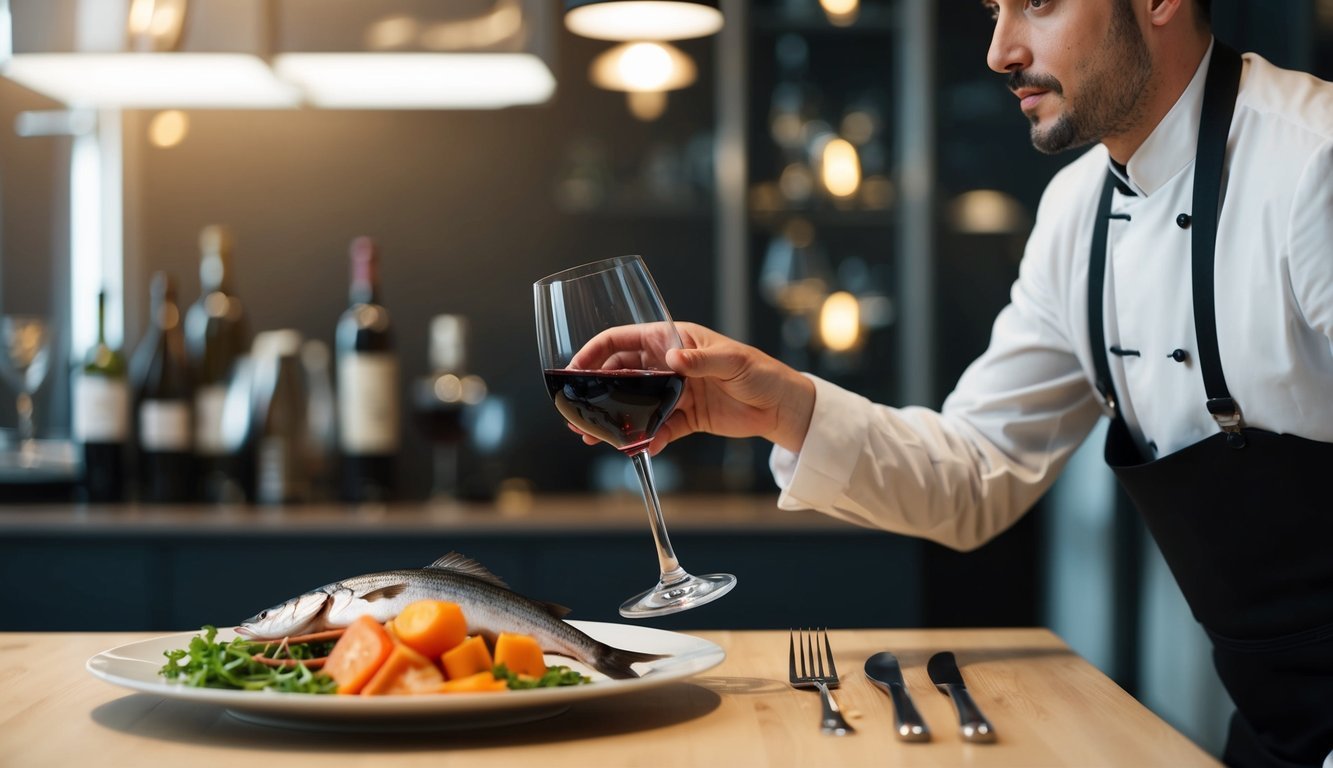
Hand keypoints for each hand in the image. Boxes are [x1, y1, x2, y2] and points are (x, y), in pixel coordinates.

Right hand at [569, 322, 815, 454]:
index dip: (595, 352)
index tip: (575, 370)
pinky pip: (657, 428)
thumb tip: (673, 359)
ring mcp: (674, 392)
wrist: (782, 407)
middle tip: (576, 411)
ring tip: (592, 436)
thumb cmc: (761, 373)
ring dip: (614, 419)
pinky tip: (637, 448)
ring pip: (634, 404)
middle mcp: (668, 364)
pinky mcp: (684, 417)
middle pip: (620, 375)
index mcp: (673, 340)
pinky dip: (646, 438)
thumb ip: (700, 360)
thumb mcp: (732, 361)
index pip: (623, 340)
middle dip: (596, 392)